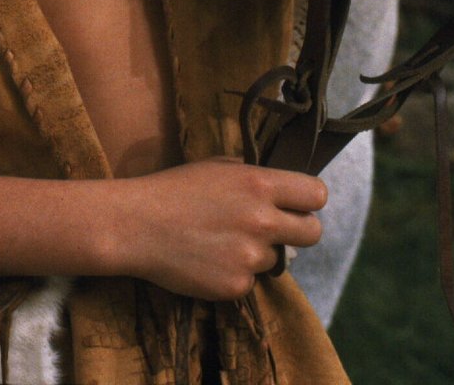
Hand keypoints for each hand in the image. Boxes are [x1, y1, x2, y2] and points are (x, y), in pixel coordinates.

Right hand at [111, 158, 325, 301]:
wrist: (138, 225)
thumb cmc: (175, 188)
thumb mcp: (219, 167)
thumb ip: (254, 178)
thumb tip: (280, 194)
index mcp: (260, 184)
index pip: (316, 194)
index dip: (309, 200)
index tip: (297, 204)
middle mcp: (263, 220)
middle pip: (313, 232)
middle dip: (299, 230)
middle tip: (277, 230)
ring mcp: (250, 257)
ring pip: (276, 258)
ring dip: (259, 252)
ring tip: (224, 242)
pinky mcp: (235, 286)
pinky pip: (250, 280)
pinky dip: (236, 273)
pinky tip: (210, 260)